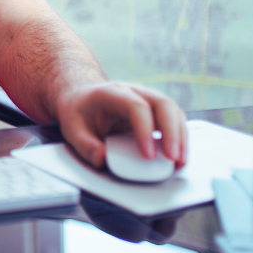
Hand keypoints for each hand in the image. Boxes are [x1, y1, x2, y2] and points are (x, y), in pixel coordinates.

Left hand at [56, 81, 186, 169]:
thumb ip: (85, 146)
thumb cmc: (78, 112)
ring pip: (173, 110)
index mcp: (112, 92)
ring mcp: (147, 98)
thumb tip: (102, 161)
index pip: (136, 106)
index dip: (145, 130)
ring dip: (181, 136)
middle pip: (162, 104)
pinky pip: (173, 120)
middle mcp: (134, 91)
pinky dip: (179, 137)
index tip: (148, 155)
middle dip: (172, 132)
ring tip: (180, 162)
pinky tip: (178, 156)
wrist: (81, 97)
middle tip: (173, 158)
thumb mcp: (71, 128)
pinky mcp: (154, 111)